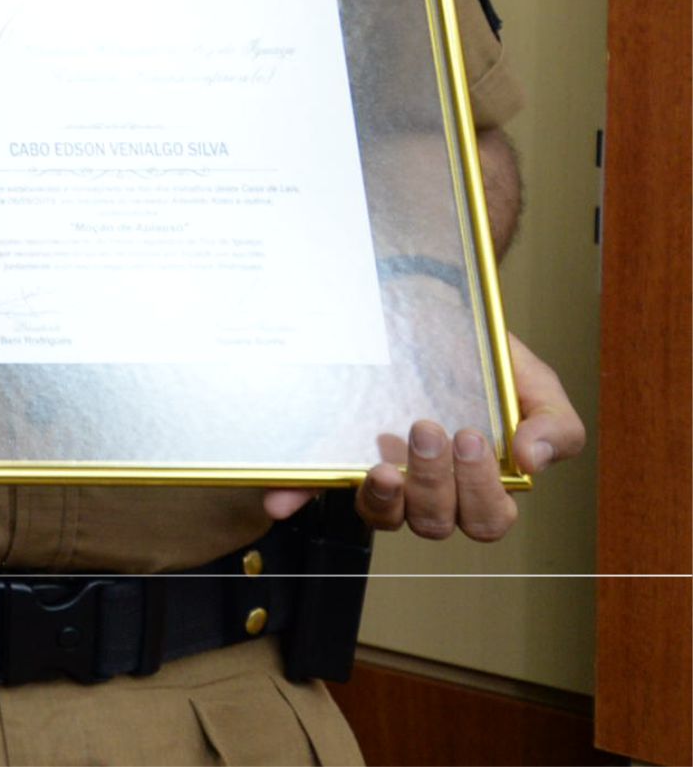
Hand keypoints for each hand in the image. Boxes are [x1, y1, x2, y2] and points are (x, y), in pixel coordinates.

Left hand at [266, 334, 583, 540]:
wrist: (436, 312)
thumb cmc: (489, 361)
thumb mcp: (534, 386)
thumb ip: (553, 425)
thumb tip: (532, 462)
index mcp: (478, 484)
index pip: (485, 518)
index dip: (480, 492)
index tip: (472, 437)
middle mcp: (428, 489)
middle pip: (432, 522)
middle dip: (432, 484)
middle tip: (425, 428)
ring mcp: (381, 475)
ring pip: (382, 517)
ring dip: (382, 499)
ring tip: (381, 465)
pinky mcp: (339, 457)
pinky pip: (315, 490)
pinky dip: (298, 500)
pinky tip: (281, 501)